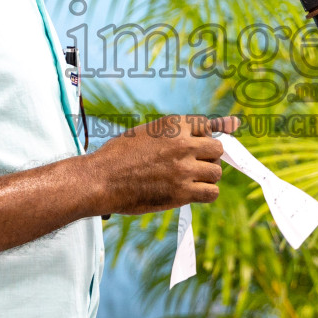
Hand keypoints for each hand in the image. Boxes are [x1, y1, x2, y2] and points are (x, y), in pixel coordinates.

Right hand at [92, 115, 239, 214]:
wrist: (101, 179)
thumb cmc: (119, 156)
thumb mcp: (146, 132)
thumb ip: (175, 132)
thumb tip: (213, 127)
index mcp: (173, 124)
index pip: (207, 126)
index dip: (202, 137)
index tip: (196, 146)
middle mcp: (183, 143)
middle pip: (217, 149)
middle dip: (208, 157)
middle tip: (193, 165)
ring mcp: (184, 168)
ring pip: (216, 172)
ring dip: (207, 177)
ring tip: (190, 180)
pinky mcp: (182, 192)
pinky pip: (212, 192)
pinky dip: (206, 193)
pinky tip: (193, 193)